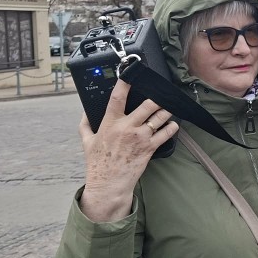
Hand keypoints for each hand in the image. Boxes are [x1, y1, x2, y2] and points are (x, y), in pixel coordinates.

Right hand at [79, 80, 177, 222]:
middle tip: (161, 95)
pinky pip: (166, 133)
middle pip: (148, 105)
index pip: (117, 97)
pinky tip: (172, 124)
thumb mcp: (87, 142)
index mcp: (110, 123)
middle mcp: (126, 127)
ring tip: (169, 107)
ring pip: (160, 117)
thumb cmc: (98, 163)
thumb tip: (85, 112)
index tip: (130, 73)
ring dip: (166, 110)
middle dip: (157, 98)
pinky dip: (172, 127)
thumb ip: (85, 124)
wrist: (108, 184)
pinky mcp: (150, 148)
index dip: (125, 83)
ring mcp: (140, 137)